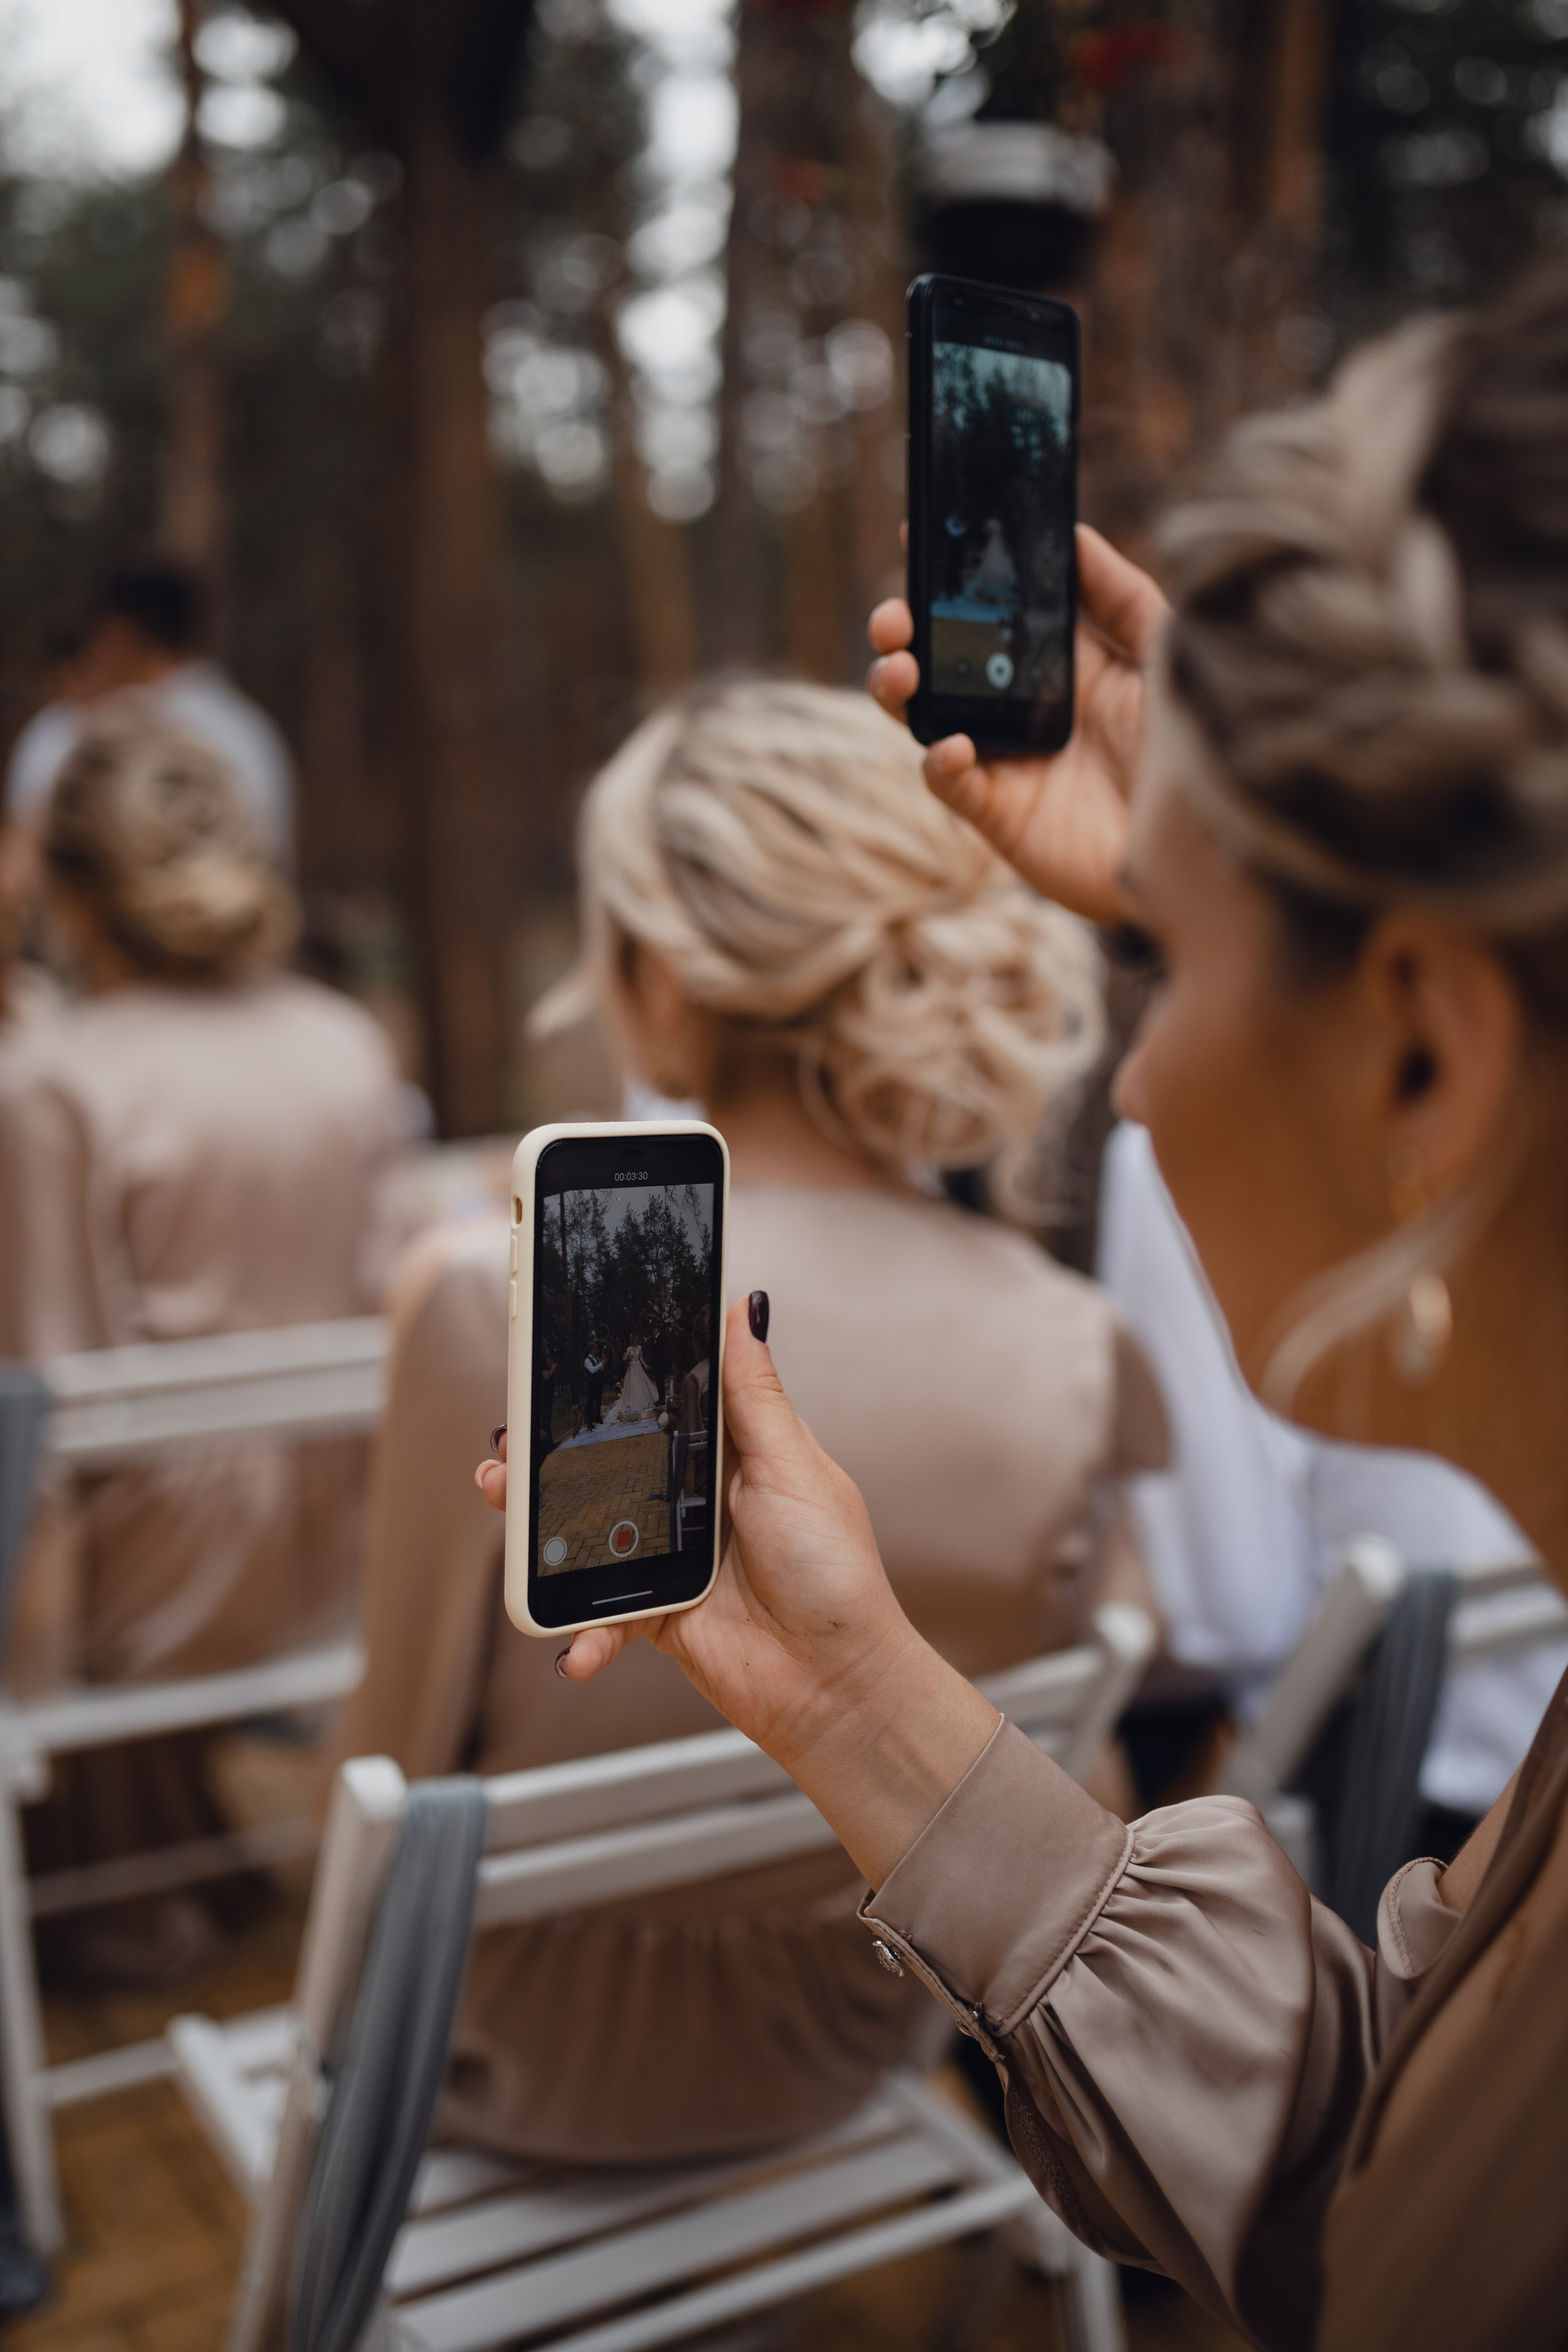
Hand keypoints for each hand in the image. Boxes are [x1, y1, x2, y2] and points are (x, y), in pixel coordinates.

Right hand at [475, 1299, 996, 1883]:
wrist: (836, 1682)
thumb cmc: (835, 1572)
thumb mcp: (794, 1468)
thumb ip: (755, 1394)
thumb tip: (748, 1308)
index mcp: (728, 1455)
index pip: (658, 1409)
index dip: (609, 1393)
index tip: (561, 1373)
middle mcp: (691, 1502)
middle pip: (605, 1470)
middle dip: (551, 1461)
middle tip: (509, 1447)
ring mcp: (669, 1560)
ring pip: (588, 1535)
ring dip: (540, 1533)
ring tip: (509, 1516)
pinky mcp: (654, 1615)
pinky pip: (600, 1615)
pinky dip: (582, 1632)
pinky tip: (576, 1642)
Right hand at [867, 524, 1168, 925]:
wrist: (1215, 843)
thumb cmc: (1200, 746)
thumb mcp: (1165, 655)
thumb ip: (1121, 596)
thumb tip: (1075, 535)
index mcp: (1062, 663)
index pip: (990, 609)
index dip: (949, 578)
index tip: (920, 539)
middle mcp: (1024, 708)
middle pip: (941, 659)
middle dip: (904, 629)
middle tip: (894, 616)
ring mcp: (1008, 761)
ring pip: (928, 716)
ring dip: (899, 689)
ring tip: (898, 669)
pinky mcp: (1002, 815)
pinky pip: (951, 785)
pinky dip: (939, 763)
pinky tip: (953, 743)